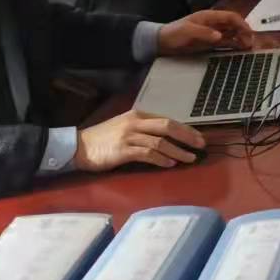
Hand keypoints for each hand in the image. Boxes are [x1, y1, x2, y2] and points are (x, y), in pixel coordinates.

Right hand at [75, 110, 205, 170]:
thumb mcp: (125, 128)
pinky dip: (162, 159)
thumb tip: (169, 138)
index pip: (167, 120)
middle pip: (168, 127)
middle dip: (187, 136)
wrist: (78, 147)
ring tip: (190, 158)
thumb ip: (144, 130)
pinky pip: (148, 154)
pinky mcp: (123, 150)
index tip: (198, 138)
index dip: (185, 129)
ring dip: (178, 151)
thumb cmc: (103, 139)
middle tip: (201, 145)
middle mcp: (135, 123)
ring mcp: (129, 136)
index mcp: (137, 115)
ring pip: (161, 141)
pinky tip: (170, 164)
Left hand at [159, 9, 251, 54]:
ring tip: (248, 48)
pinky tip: (239, 50)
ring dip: (241, 39)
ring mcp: (212, 33)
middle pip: (234, 25)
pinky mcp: (210, 43)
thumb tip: (220, 36)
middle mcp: (213, 24)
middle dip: (244, 32)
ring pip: (232, 34)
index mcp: (209, 17)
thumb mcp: (187, 31)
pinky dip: (234, 45)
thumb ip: (204, 33)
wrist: (161, 43)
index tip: (248, 33)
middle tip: (250, 43)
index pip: (230, 17)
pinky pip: (226, 43)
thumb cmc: (173, 34)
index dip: (241, 24)